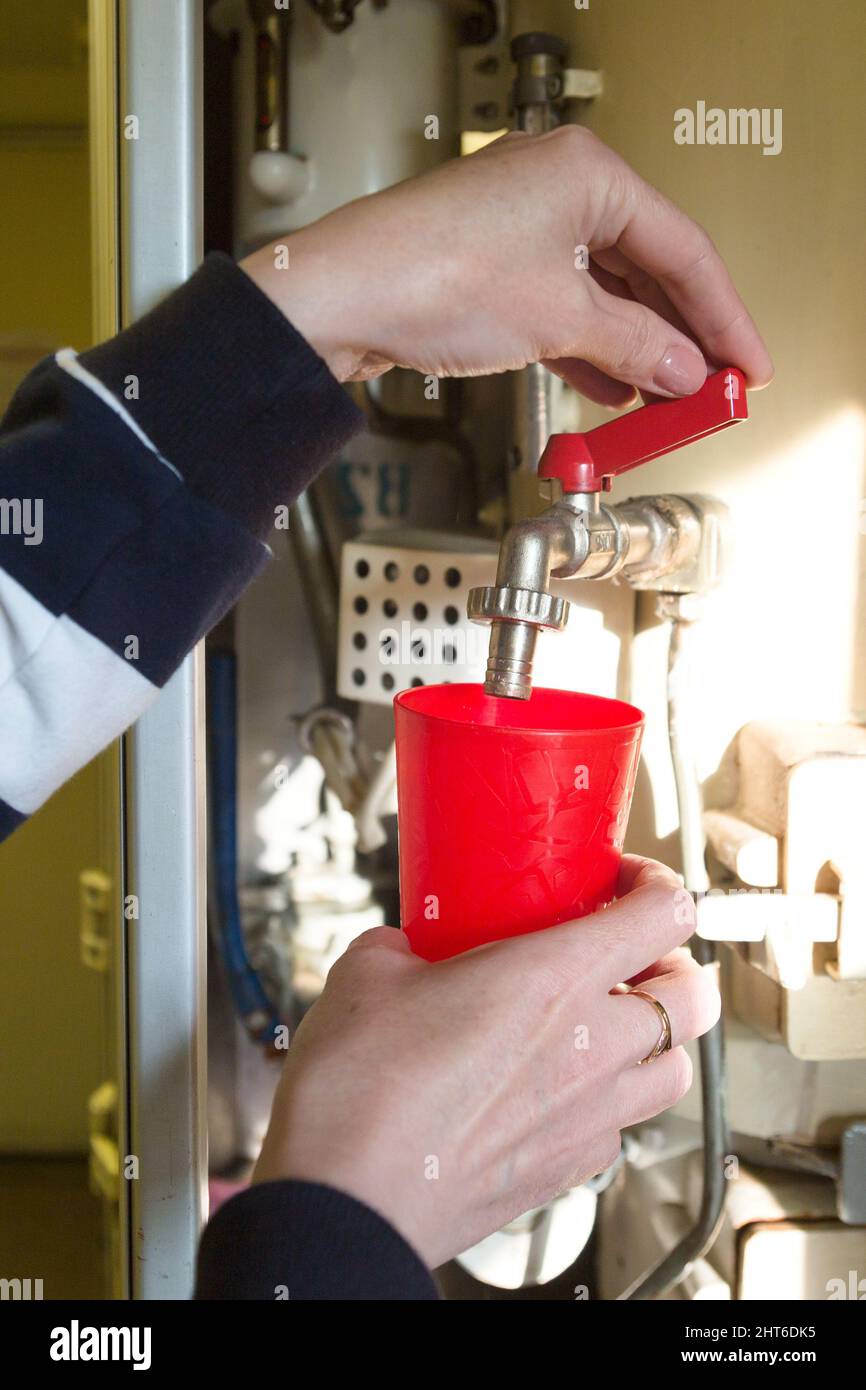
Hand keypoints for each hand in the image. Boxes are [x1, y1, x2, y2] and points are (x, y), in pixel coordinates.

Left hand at [241, 125, 771, 404]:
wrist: (339, 299)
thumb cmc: (429, 274)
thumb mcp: (559, 318)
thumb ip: (634, 346)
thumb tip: (681, 369)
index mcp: (587, 171)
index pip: (684, 248)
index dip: (723, 316)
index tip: (748, 364)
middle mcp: (555, 188)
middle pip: (646, 268)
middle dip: (679, 337)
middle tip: (712, 389)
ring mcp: (521, 227)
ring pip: (604, 293)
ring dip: (636, 350)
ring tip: (667, 401)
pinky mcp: (491, 267)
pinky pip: (563, 307)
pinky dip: (590, 348)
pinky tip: (612, 390)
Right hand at [253, 856, 719, 1268]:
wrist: (346, 1199)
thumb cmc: (359, 1088)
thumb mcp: (370, 970)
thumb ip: (405, 945)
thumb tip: (406, 948)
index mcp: (558, 977)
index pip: (668, 914)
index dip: (657, 885)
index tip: (623, 883)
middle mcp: (594, 1047)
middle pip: (696, 997)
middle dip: (673, 966)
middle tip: (626, 956)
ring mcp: (589, 1118)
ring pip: (676, 1071)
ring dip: (655, 1040)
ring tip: (606, 1026)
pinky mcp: (566, 1172)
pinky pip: (621, 1130)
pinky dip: (609, 1103)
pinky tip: (558, 1090)